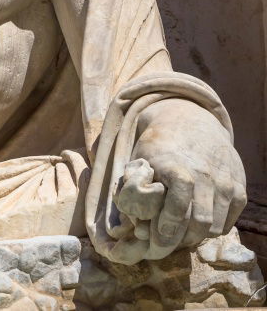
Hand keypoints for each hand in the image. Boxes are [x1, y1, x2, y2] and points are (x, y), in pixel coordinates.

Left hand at [121, 99, 245, 257]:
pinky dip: (212, 229)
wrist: (191, 122)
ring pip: (214, 227)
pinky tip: (195, 224)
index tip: (156, 238)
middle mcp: (207, 175)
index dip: (167, 227)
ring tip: (179, 235)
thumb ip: (133, 190)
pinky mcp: (239, 189)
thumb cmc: (159, 146)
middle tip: (166, 244)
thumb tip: (128, 224)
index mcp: (178, 167)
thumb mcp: (140, 161)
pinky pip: (227, 222)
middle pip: (198, 222)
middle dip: (180, 239)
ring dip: (196, 237)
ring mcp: (226, 183)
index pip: (178, 206)